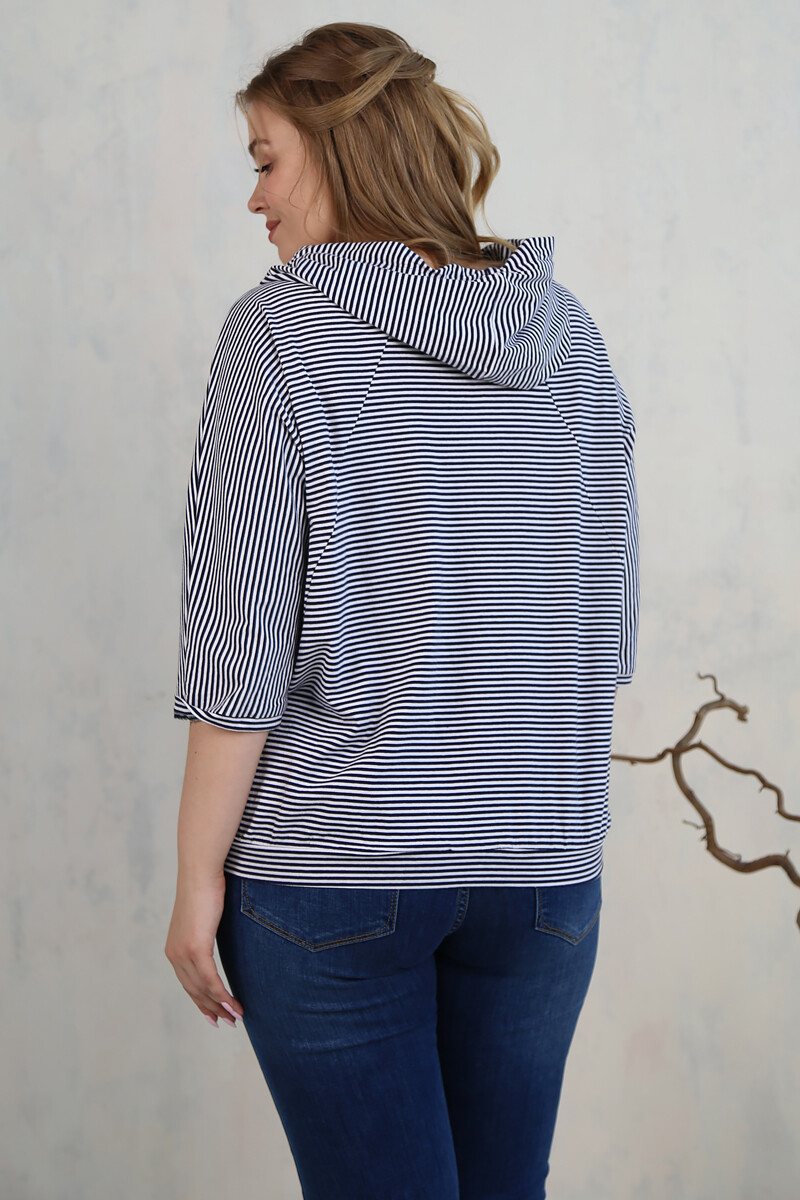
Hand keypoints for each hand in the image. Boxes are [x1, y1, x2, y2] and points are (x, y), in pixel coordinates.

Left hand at [164, 874, 243, 1027]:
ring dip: (221, 1006)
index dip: (201, 1001)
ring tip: (236, 1017)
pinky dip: (222, 995)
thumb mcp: (204, 917)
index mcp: (174, 948)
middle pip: (194, 991)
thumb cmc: (206, 888)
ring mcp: (183, 952)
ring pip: (202, 989)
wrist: (200, 873)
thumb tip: (217, 936)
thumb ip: (206, 932)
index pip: (187, 983)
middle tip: (228, 1022)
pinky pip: (210, 979)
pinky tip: (234, 1005)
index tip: (214, 1014)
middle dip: (211, 1009)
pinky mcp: (196, 948)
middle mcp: (175, 954)